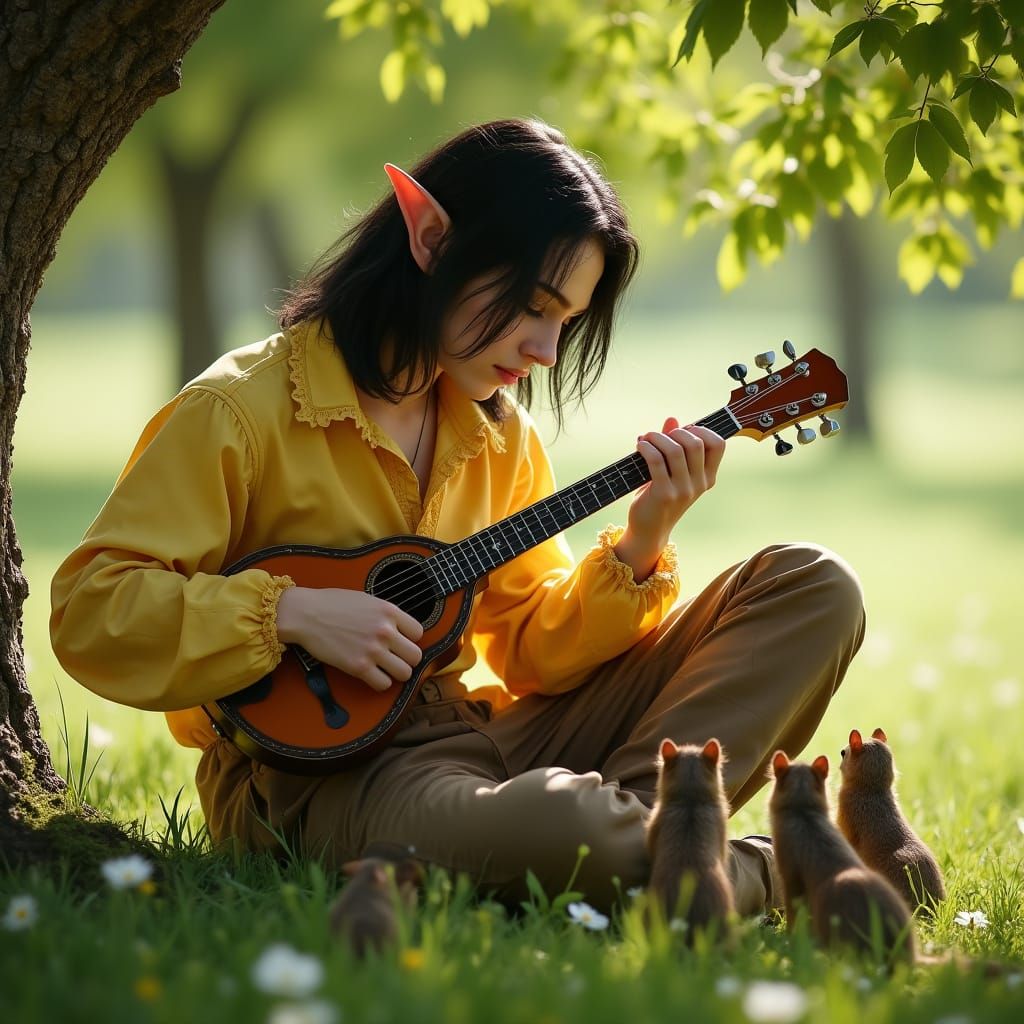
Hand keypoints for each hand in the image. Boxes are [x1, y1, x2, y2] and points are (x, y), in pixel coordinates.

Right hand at [276, 587, 423, 691]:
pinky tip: (371, 675)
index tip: (399, 641)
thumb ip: (386, 614)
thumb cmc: (332, 604)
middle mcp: (385, 631)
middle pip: (416, 656)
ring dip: (395, 673)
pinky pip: (383, 684)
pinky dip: (379, 682)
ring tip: (384, 668)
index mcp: (389, 611)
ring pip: (404, 673)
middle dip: (407, 659)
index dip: (410, 639)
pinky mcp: (359, 667)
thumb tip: (400, 629)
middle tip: (395, 658)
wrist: (306, 614)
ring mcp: (373, 650)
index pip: (418, 632)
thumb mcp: (366, 599)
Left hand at [614, 418, 725, 580]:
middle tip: (659, 436)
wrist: (648, 530)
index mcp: (707, 477)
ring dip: (657, 437)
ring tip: (646, 439)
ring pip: (674, 449)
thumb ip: (673, 445)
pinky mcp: (664, 494)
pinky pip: (656, 460)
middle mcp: (699, 484)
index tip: (684, 430)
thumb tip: (672, 419)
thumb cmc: (658, 496)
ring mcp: (683, 490)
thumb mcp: (670, 471)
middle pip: (695, 443)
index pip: (718, 445)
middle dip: (675, 432)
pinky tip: (640, 446)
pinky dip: (646, 447)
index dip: (702, 430)